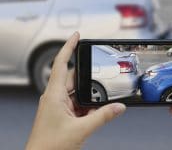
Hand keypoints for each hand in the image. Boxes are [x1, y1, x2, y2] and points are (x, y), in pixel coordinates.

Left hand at [26, 32, 125, 149]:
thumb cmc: (49, 147)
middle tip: (102, 82)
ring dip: (89, 98)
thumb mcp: (81, 129)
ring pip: (77, 93)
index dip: (68, 47)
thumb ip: (103, 117)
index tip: (77, 36)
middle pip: (74, 78)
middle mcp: (54, 97)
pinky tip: (93, 114)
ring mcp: (58, 106)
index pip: (61, 64)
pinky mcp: (62, 114)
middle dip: (89, 80)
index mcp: (53, 95)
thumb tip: (118, 107)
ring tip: (99, 104)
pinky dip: (87, 107)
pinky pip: (78, 104)